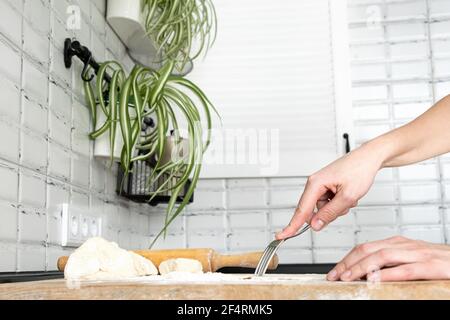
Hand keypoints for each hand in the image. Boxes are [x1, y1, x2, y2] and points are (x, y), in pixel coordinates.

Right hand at [276, 141, 384, 237]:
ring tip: (349, 195)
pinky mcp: (327, 187)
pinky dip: (340, 202)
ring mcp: (321, 185)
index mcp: (315, 183)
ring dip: (338, 207)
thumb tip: (315, 225)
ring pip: (324, 208)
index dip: (292, 225)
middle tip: (345, 204)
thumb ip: (330, 213)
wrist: (369, 158)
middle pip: (314, 211)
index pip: (301, 210)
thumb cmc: (360, 170)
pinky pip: (330, 203)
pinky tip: (348, 193)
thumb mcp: (348, 196)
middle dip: (330, 212)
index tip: (282, 235)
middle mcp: (315, 184)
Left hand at [327, 236, 449, 281]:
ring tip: (347, 278)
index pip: (365, 247)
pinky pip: (405, 270)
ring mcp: (418, 254)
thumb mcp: (411, 260)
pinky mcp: (431, 266)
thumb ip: (391, 265)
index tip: (334, 271)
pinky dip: (388, 275)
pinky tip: (375, 280)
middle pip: (368, 250)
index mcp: (398, 243)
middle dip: (347, 263)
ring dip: (361, 268)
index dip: (347, 259)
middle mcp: (405, 245)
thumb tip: (367, 275)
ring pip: (382, 257)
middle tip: (334, 276)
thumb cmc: (439, 265)